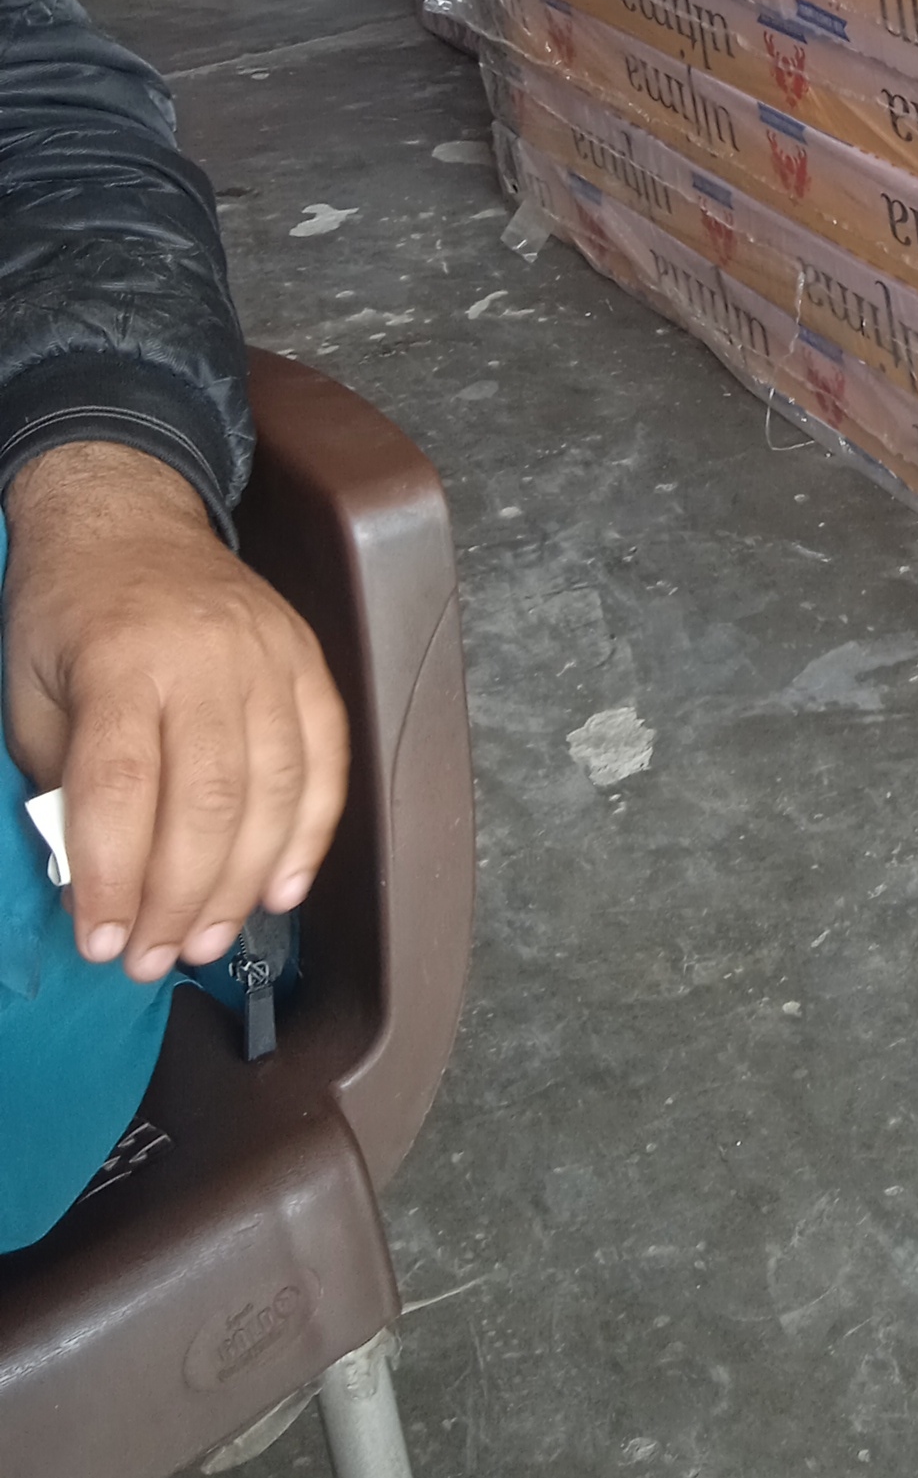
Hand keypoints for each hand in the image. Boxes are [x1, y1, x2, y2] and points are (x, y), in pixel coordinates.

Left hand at [3, 442, 349, 978]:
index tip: (103, 940)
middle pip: (210, 800)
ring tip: (206, 939)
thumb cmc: (68, 612)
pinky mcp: (307, 661)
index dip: (115, 877)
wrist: (128, 519)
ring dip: (245, 882)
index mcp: (123, 659)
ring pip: (277, 791)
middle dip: (180, 898)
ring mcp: (269, 656)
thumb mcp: (29, 691)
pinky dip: (311, 834)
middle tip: (153, 958)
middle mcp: (208, 657)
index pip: (124, 787)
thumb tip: (96, 880)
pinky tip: (282, 888)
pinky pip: (326, 760)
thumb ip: (63, 781)